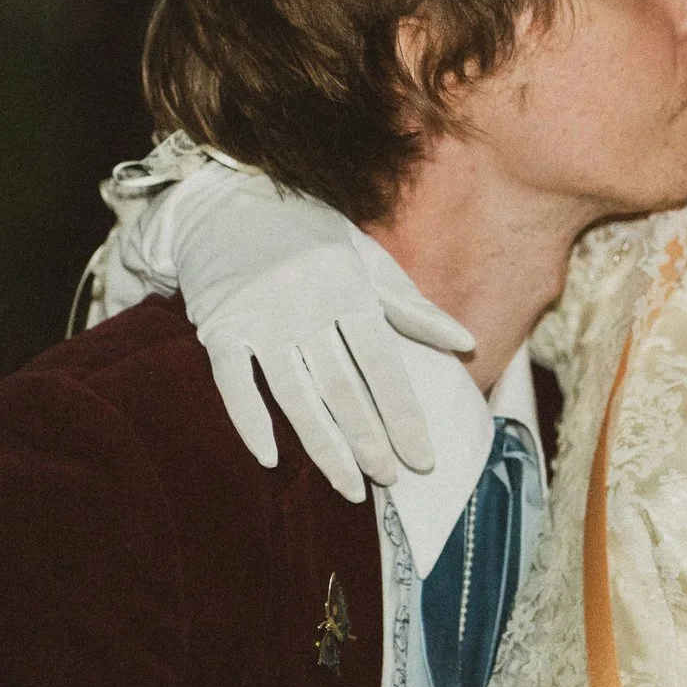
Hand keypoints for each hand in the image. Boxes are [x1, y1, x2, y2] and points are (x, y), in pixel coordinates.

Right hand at [125, 156, 474, 499]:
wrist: (223, 200)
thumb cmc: (306, 234)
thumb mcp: (365, 258)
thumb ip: (413, 306)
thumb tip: (467, 342)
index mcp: (348, 288)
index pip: (383, 363)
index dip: (403, 414)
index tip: (423, 458)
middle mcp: (306, 305)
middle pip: (342, 386)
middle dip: (370, 439)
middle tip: (391, 480)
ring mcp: (260, 317)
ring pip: (295, 394)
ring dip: (324, 445)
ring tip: (350, 486)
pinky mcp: (218, 326)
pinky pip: (233, 382)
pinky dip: (250, 421)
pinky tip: (270, 459)